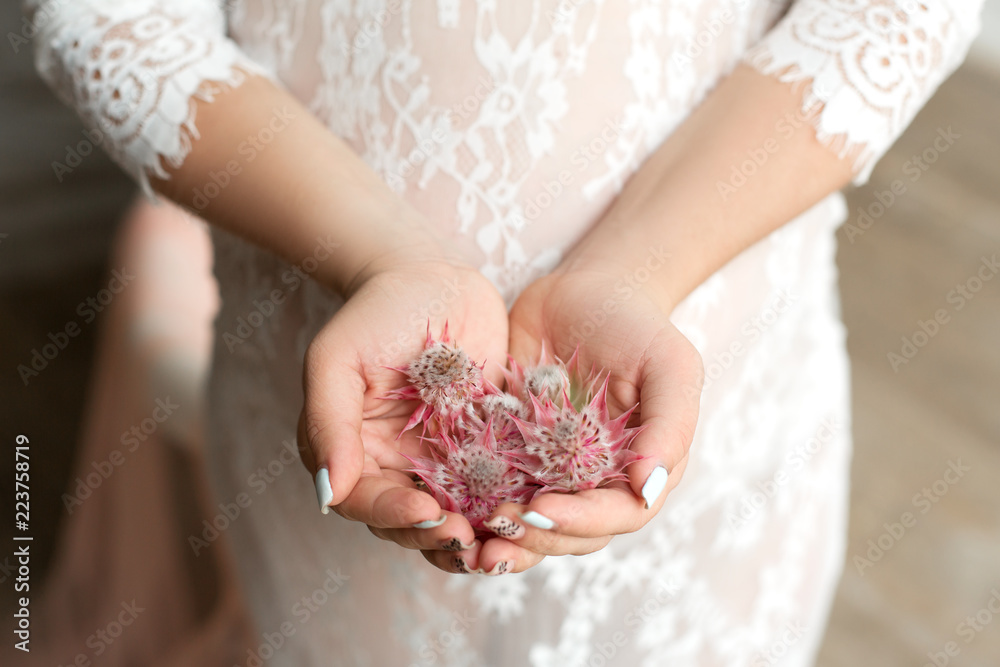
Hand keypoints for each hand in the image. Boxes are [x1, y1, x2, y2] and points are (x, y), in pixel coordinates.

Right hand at [298, 250, 508, 572]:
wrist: (434, 278)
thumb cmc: (377, 312)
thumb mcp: (338, 359)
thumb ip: (329, 423)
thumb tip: (326, 494)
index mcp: (355, 454)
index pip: (367, 503)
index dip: (394, 516)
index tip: (425, 511)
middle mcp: (398, 467)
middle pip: (412, 525)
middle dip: (438, 539)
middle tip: (469, 540)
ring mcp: (445, 462)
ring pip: (457, 519)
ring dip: (477, 538)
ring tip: (502, 544)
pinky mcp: (488, 451)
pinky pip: (498, 491)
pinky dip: (511, 509)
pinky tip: (533, 513)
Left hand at [475, 260, 703, 573]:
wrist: (584, 291)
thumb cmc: (636, 326)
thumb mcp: (669, 365)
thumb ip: (669, 425)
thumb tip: (647, 489)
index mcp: (639, 470)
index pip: (618, 515)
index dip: (581, 521)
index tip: (542, 509)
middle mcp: (596, 482)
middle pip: (572, 533)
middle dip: (536, 538)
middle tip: (497, 528)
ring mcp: (551, 472)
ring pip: (532, 526)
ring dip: (504, 541)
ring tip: (470, 545)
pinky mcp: (510, 454)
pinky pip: (492, 492)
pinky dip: (473, 510)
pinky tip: (446, 512)